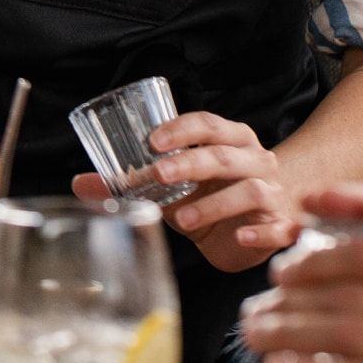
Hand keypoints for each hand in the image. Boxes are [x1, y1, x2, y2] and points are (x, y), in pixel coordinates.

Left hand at [75, 113, 298, 270]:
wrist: (260, 223)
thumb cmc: (211, 197)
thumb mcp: (170, 188)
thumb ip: (131, 183)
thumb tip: (81, 182)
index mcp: (231, 139)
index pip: (210, 124)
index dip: (182, 129)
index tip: (153, 141)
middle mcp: (256, 160)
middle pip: (225, 155)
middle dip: (190, 163)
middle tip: (158, 176)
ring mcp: (273, 192)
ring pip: (250, 190)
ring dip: (215, 204)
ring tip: (181, 219)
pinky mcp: (281, 226)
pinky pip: (277, 228)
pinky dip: (259, 233)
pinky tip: (239, 238)